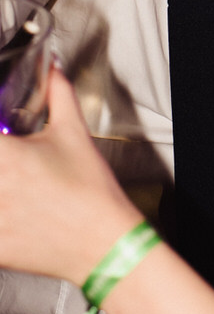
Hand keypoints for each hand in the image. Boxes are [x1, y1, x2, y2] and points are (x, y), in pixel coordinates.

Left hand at [0, 67, 142, 287]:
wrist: (103, 241)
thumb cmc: (90, 193)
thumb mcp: (74, 133)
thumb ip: (58, 94)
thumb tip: (52, 72)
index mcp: (5, 155)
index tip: (4, 135)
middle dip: (1, 163)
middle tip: (13, 166)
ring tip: (14, 187)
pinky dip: (1, 218)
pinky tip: (15, 212)